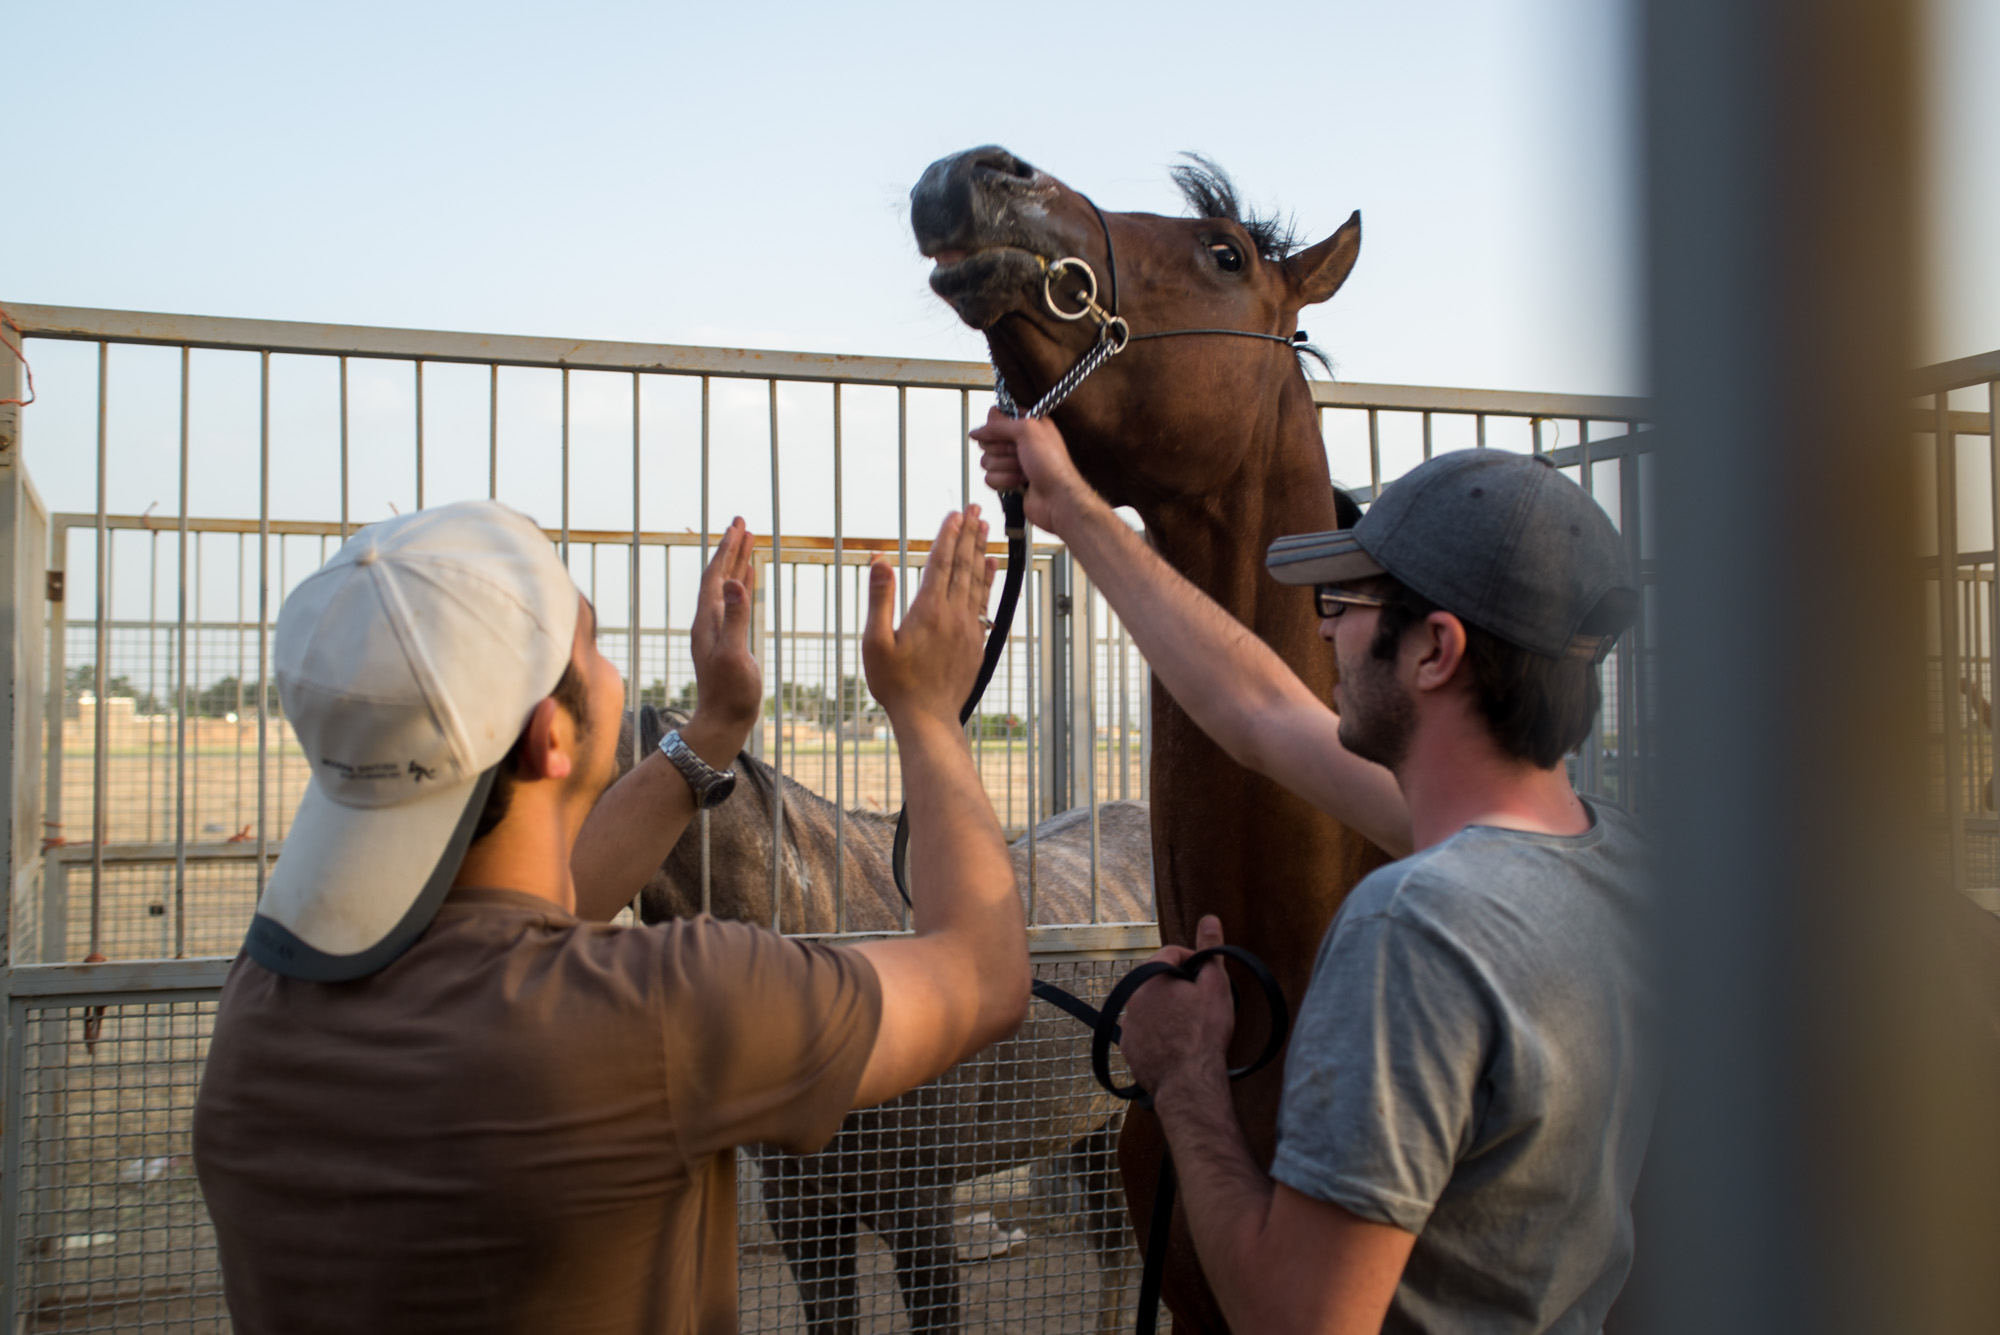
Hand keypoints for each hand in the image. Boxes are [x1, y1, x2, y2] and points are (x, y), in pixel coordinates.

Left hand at [685, 518, 760, 753]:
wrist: (724, 720)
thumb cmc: (730, 693)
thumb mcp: (735, 653)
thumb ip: (735, 617)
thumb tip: (736, 582)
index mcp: (707, 620)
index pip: (714, 575)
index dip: (725, 549)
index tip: (737, 524)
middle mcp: (709, 620)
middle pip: (718, 575)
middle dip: (730, 547)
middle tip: (741, 521)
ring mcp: (717, 628)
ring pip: (727, 586)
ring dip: (737, 561)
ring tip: (748, 539)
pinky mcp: (728, 638)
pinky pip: (734, 601)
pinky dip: (742, 583)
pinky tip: (750, 575)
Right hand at [863, 507, 996, 725]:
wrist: (928, 718)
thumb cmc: (896, 684)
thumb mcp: (875, 642)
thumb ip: (879, 599)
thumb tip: (879, 560)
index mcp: (928, 611)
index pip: (940, 563)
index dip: (947, 536)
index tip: (954, 514)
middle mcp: (953, 615)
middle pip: (963, 565)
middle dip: (969, 534)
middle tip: (976, 508)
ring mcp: (968, 628)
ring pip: (977, 581)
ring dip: (980, 551)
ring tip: (985, 528)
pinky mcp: (976, 642)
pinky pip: (985, 602)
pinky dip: (988, 580)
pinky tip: (992, 566)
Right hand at [969, 409, 1098, 536]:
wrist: (1057, 497)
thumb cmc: (1053, 464)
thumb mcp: (1028, 431)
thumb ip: (999, 425)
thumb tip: (977, 430)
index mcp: (1027, 425)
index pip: (997, 418)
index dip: (996, 427)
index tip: (1005, 434)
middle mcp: (1020, 443)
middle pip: (988, 441)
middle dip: (1002, 450)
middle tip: (1019, 454)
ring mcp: (1013, 463)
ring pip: (986, 461)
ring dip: (1005, 467)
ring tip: (1023, 470)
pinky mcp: (1008, 481)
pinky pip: (989, 478)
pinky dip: (1004, 480)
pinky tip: (1021, 482)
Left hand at [1121, 915, 1235, 1103]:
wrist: (1189, 1082)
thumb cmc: (1204, 1033)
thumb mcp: (1215, 985)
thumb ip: (1211, 950)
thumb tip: (1209, 918)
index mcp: (1151, 977)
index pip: (1172, 953)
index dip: (1194, 962)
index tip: (1207, 979)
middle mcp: (1132, 999)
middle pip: (1160, 981)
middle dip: (1180, 987)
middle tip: (1201, 1004)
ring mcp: (1128, 1026)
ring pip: (1151, 1008)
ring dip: (1168, 1011)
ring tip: (1191, 1029)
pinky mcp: (1129, 1050)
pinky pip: (1145, 1033)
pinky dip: (1159, 1034)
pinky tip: (1177, 1046)